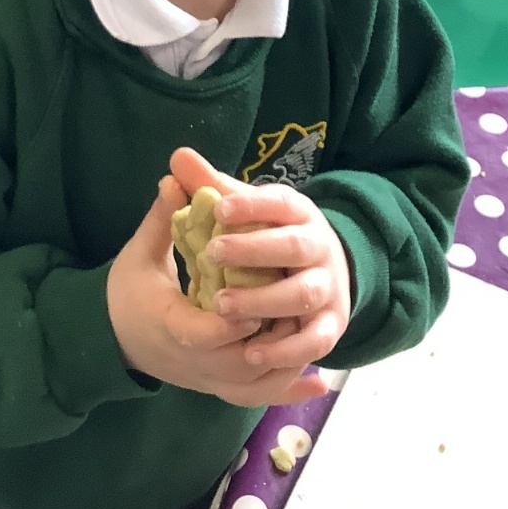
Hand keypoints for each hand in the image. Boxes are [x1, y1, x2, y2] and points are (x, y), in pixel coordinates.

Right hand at [107, 174, 329, 406]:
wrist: (112, 339)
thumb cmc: (127, 291)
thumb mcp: (139, 253)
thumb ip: (161, 219)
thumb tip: (176, 175)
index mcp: (166, 325)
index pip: (201, 335)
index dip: (232, 324)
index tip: (256, 303)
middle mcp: (189, 361)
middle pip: (236, 367)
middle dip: (269, 343)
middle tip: (294, 309)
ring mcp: (205, 380)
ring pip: (252, 387)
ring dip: (284, 363)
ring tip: (307, 330)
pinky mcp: (216, 388)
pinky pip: (255, 398)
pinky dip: (286, 390)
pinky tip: (317, 382)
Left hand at [171, 148, 350, 376]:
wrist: (322, 271)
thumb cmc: (270, 235)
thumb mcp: (245, 210)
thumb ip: (212, 186)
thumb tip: (177, 155)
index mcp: (298, 213)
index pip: (279, 202)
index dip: (251, 205)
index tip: (217, 206)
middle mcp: (318, 247)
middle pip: (294, 246)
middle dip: (254, 250)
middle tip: (212, 253)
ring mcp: (327, 287)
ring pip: (303, 293)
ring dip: (264, 300)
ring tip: (221, 305)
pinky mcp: (330, 325)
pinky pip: (315, 340)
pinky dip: (287, 348)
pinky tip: (252, 352)